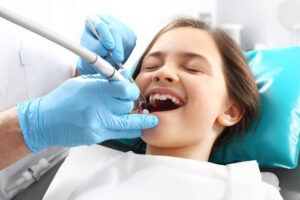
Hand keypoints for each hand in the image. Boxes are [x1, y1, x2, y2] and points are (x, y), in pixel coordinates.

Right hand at [17, 75, 157, 151]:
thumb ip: (105, 80)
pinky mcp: (97, 136)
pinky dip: (130, 131)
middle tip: (130, 104)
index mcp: (95, 89)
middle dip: (132, 104)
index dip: (132, 90)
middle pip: (128, 105)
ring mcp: (98, 123)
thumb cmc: (62, 100)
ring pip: (130, 123)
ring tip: (151, 120)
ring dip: (141, 121)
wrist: (44, 122)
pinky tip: (136, 129)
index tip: (132, 92)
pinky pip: (120, 134)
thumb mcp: (81, 83)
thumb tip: (124, 75)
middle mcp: (99, 106)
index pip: (125, 90)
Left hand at [77, 15, 135, 74]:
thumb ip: (95, 49)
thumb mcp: (89, 52)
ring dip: (122, 51)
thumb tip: (106, 51)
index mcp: (93, 20)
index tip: (110, 47)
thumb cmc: (90, 52)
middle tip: (118, 59)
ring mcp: (118, 24)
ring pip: (125, 37)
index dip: (106, 36)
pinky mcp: (128, 32)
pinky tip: (120, 55)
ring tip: (115, 61)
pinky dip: (127, 51)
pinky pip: (131, 41)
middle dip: (118, 46)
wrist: (97, 54)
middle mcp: (106, 19)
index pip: (101, 26)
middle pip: (116, 30)